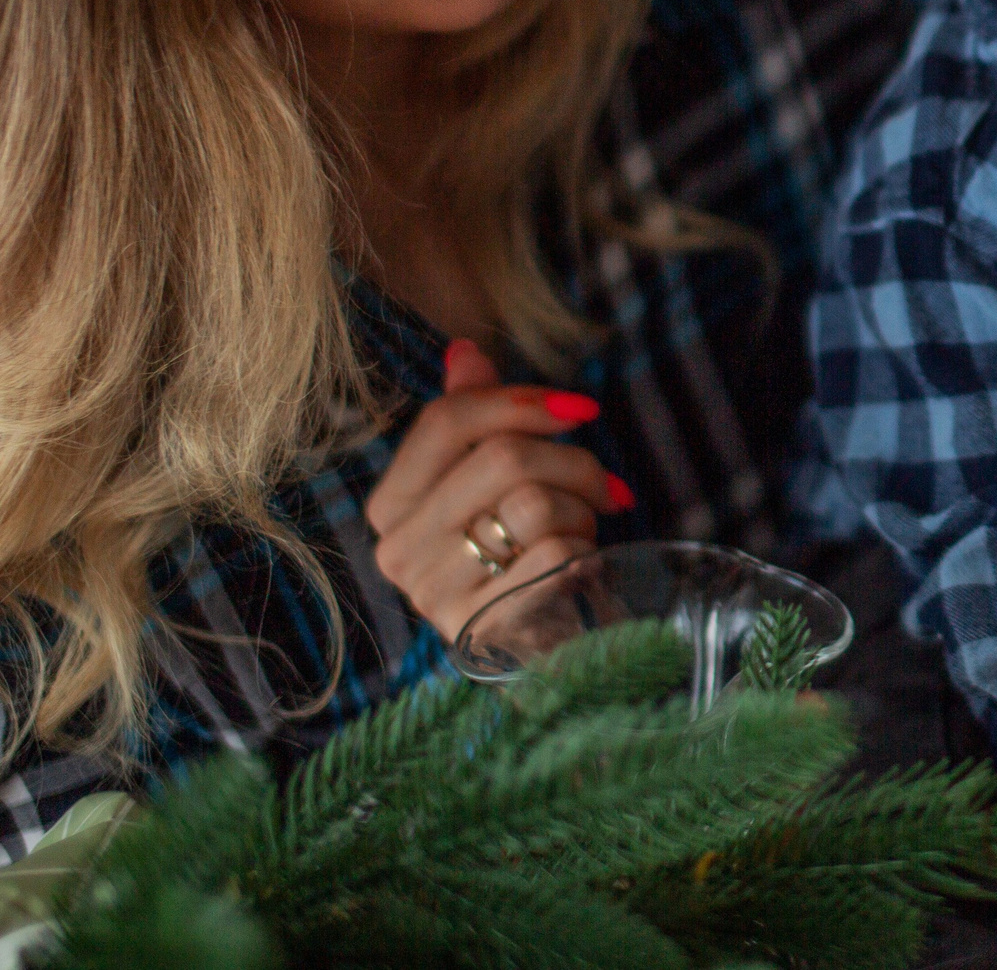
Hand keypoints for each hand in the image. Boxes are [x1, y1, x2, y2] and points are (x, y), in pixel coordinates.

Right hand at [363, 338, 630, 639]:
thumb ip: (474, 417)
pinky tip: (579, 569)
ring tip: (581, 532)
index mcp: (391, 505)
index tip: (580, 409)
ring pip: (534, 505)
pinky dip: (585, 553)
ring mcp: (437, 595)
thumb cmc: (520, 551)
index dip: (523, 400)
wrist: (545, 645)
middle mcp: (399, 551)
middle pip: (503, 457)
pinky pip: (557, 555)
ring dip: (581, 513)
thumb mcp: (493, 483)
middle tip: (605, 487)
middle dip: (574, 463)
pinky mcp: (487, 628)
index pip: (446, 420)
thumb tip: (465, 350)